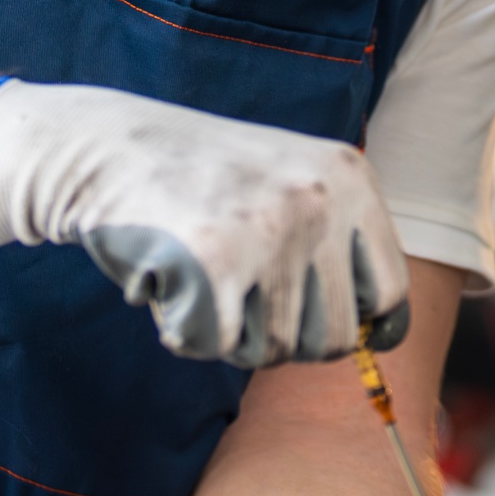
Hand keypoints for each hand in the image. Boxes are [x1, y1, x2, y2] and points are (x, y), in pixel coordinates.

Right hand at [0, 79, 411, 366]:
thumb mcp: (288, 187)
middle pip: (333, 338)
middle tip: (237, 293)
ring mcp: (270, 231)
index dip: (360, 327)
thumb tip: (382, 337)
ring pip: (273, 349)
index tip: (333, 330)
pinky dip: (185, 331)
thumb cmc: (198, 180)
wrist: (104, 147)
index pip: (390, 293)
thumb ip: (336, 248)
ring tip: (199, 270)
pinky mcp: (215, 263)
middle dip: (283, 336)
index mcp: (349, 180)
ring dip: (229, 330)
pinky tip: (169, 280)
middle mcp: (319, 202)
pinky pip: (217, 346)